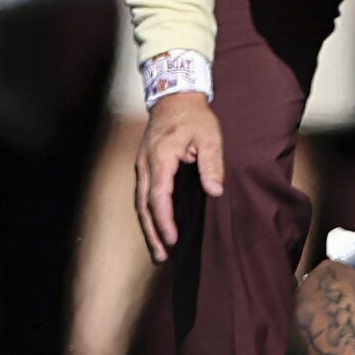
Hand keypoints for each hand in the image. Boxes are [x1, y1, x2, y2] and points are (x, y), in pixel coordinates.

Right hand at [135, 93, 222, 263]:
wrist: (173, 98)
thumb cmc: (194, 118)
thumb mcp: (210, 137)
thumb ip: (211, 164)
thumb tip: (215, 191)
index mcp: (161, 159)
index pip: (159, 196)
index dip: (164, 220)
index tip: (173, 239)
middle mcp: (145, 166)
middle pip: (143, 205)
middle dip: (152, 232)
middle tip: (161, 256)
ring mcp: (142, 167)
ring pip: (140, 202)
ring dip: (148, 227)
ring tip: (158, 250)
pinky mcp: (144, 167)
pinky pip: (142, 195)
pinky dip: (147, 214)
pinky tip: (156, 227)